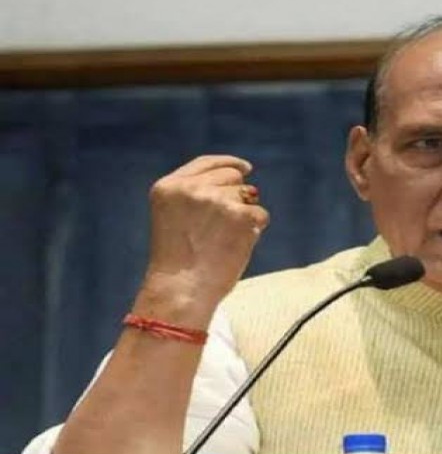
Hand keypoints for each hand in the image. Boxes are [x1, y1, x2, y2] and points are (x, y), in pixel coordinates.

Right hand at [137, 155, 269, 325]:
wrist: (182, 290)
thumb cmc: (180, 262)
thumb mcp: (175, 218)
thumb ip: (197, 196)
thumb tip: (247, 187)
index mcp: (169, 187)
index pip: (206, 163)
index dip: (229, 164)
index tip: (246, 168)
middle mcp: (191, 188)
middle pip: (232, 176)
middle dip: (237, 195)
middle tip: (222, 227)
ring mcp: (215, 199)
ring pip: (248, 194)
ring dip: (245, 214)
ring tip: (223, 239)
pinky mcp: (239, 215)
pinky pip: (261, 214)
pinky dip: (255, 229)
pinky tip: (235, 245)